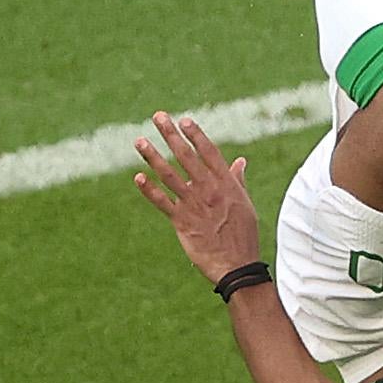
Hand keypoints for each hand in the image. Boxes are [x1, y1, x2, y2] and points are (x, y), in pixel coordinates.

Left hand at [132, 112, 265, 284]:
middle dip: (171, 135)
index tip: (184, 120)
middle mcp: (209, 190)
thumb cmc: (243, 235)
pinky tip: (138, 177)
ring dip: (152, 156)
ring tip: (139, 141)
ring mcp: (194, 205)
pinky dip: (149, 190)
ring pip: (169, 175)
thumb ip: (237, 180)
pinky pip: (162, 202)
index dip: (196, 135)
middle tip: (158, 117)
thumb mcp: (245, 204)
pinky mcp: (181, 221)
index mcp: (226, 185)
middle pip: (186, 157)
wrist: (237, 265)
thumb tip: (240, 161)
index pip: (209, 153)